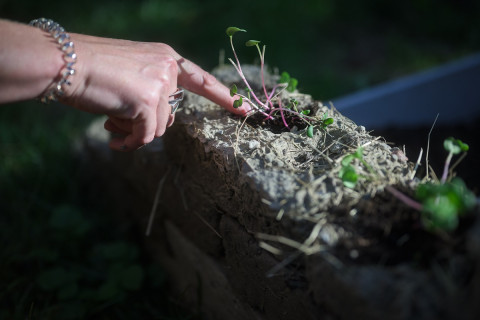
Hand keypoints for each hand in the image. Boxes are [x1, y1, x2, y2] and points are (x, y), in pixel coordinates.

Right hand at [65, 34, 248, 150]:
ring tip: (111, 123)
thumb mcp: (130, 73)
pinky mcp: (148, 102)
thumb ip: (151, 91)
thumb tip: (157, 122)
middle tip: (120, 121)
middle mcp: (167, 68)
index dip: (224, 97)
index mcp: (165, 57)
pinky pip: (146, 136)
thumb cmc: (91, 68)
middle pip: (172, 113)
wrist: (64, 61)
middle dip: (148, 123)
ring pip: (158, 126)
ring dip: (134, 131)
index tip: (247, 109)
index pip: (202, 79)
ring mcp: (160, 85)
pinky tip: (114, 139)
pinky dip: (130, 142)